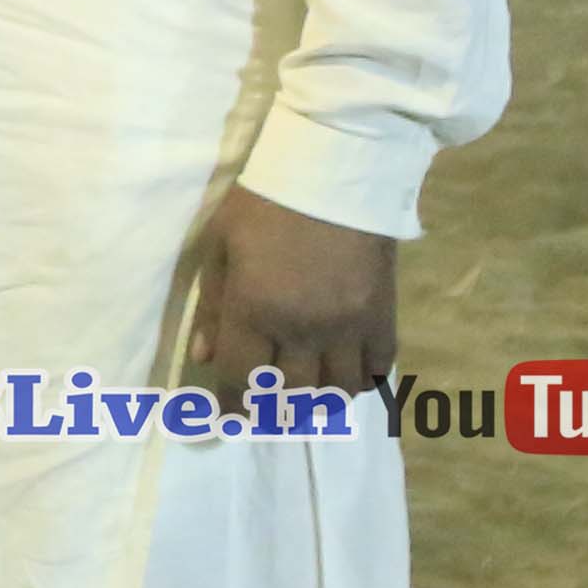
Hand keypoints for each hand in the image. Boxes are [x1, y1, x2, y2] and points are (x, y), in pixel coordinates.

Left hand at [184, 186, 400, 397]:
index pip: (242, 380)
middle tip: (269, 411)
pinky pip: (378, 367)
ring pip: (338, 390)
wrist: (336, 170)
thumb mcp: (220, 247)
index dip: (234, 406)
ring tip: (308, 396)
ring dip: (320, 401)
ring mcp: (348, 324)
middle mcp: (303, 328)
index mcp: (256, 311)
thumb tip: (203, 358)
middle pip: (293, 396)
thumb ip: (212, 307)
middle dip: (276, 412)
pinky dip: (362, 380)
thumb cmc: (265, 204)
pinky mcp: (383, 313)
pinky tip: (348, 375)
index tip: (230, 416)